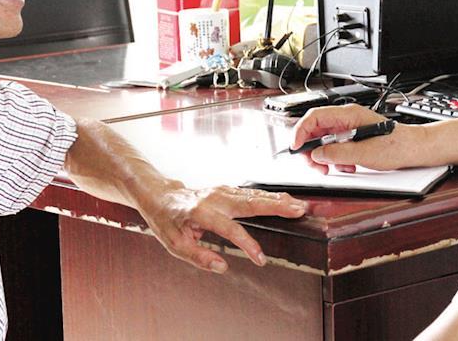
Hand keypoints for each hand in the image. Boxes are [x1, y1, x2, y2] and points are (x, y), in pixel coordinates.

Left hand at [136, 182, 306, 273]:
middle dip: (274, 206)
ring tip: (297, 205)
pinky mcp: (225, 190)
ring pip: (252, 194)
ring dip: (276, 199)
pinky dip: (268, 196)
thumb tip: (222, 267)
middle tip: (297, 210)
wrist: (160, 195)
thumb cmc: (166, 220)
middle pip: (248, 202)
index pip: (228, 228)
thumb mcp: (175, 245)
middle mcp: (212, 198)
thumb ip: (199, 257)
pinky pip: (250, 193)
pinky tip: (282, 200)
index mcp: (199, 212)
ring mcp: (220, 191)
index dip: (246, 244)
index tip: (260, 259)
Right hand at [292, 104, 424, 173]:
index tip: (296, 148)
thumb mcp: (364, 153)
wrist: (415, 149)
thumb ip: (337, 153)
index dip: (300, 132)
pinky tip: (347, 166)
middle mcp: (346, 119)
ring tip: (332, 168)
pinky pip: (334, 147)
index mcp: (348, 115)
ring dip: (324, 157)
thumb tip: (316, 155)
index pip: (314, 117)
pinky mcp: (352, 138)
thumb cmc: (397, 145)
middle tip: (315, 165)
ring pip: (323, 140)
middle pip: (315, 130)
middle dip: (311, 149)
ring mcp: (348, 128)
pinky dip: (335, 159)